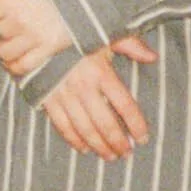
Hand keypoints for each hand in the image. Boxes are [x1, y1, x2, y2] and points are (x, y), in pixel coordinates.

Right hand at [37, 39, 157, 160]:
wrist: (38, 34)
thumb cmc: (75, 36)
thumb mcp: (104, 35)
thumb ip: (130, 45)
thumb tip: (152, 57)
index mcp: (101, 72)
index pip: (125, 105)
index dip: (136, 124)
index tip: (142, 138)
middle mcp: (84, 86)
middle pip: (105, 123)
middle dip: (117, 142)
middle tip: (126, 153)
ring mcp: (64, 95)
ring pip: (85, 129)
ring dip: (99, 146)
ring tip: (109, 156)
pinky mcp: (48, 99)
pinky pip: (62, 126)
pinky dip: (74, 140)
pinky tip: (84, 148)